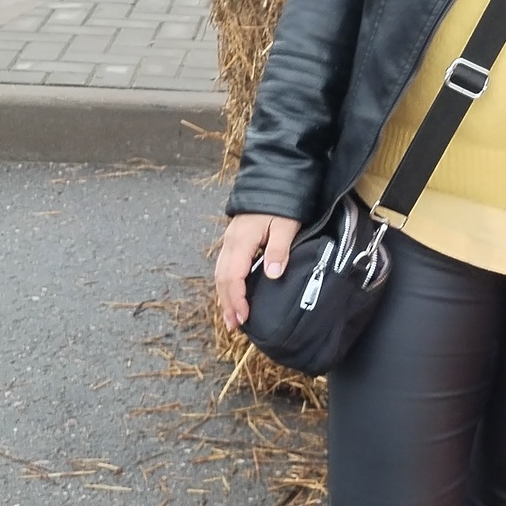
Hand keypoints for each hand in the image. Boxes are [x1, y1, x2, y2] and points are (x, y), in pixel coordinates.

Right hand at [215, 211, 299, 331]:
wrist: (272, 180)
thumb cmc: (281, 203)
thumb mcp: (285, 225)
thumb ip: (278, 250)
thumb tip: (272, 274)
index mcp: (240, 241)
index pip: (233, 277)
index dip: (237, 299)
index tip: (244, 317)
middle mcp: (229, 243)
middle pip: (222, 279)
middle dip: (227, 304)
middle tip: (234, 326)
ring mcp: (229, 241)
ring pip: (220, 274)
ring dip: (224, 297)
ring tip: (231, 317)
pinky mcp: (233, 240)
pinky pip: (224, 267)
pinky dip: (226, 285)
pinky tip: (232, 295)